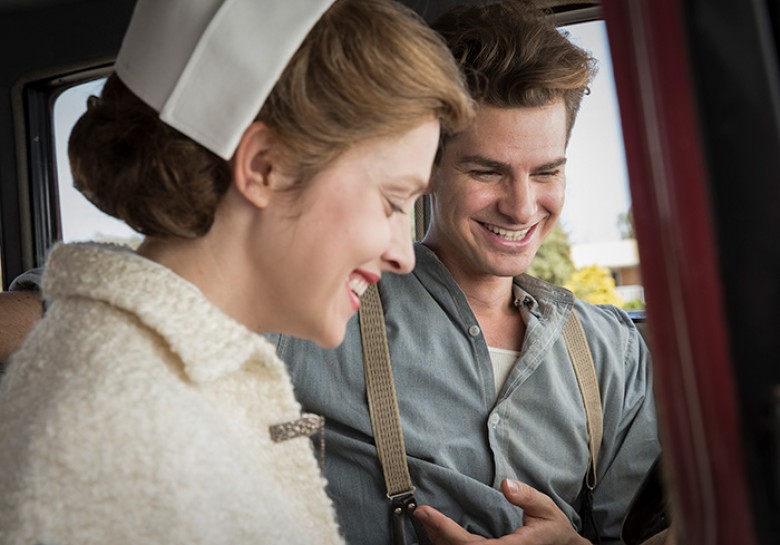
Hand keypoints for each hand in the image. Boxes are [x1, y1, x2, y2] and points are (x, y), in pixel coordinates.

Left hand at [413, 479, 590, 544]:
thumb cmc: (554, 530)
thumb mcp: (546, 509)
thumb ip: (527, 497)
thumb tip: (506, 484)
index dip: (445, 530)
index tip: (426, 513)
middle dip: (436, 533)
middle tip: (420, 512)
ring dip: (439, 539)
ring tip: (425, 519)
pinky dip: (448, 542)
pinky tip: (437, 531)